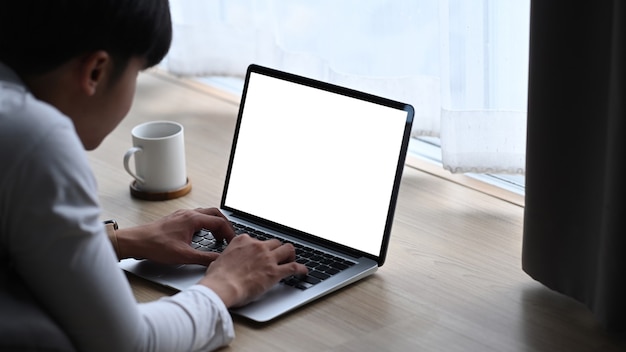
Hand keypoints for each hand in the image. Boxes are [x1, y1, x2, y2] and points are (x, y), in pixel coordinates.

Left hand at [114, 207, 235, 265]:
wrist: (136, 242)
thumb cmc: (156, 246)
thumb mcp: (184, 256)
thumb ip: (204, 258)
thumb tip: (219, 260)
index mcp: (193, 219)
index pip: (220, 222)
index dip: (229, 233)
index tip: (232, 243)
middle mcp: (188, 214)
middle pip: (215, 214)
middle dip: (225, 226)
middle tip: (228, 238)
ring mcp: (182, 215)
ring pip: (205, 214)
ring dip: (214, 224)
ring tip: (217, 238)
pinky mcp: (176, 219)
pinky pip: (196, 217)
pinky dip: (204, 225)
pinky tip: (201, 236)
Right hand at [198, 234, 308, 307]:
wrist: (221, 287)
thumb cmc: (217, 278)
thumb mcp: (218, 261)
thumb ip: (226, 259)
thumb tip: (222, 263)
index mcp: (243, 241)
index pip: (257, 240)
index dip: (260, 248)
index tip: (262, 252)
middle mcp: (257, 246)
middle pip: (274, 242)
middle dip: (277, 250)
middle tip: (278, 257)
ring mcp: (267, 258)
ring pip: (287, 249)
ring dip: (290, 255)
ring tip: (291, 261)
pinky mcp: (275, 272)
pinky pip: (294, 267)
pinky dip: (300, 269)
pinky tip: (303, 272)